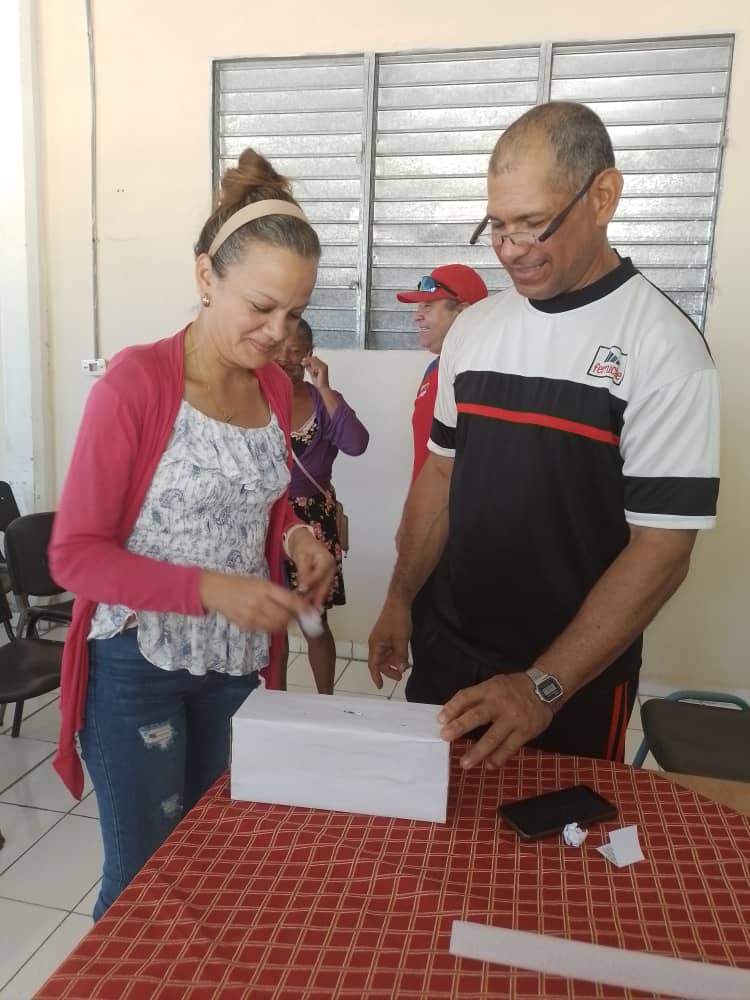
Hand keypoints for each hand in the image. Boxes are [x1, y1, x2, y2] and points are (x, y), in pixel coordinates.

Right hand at [199, 571, 311, 632]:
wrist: (215, 590)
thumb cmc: (240, 583)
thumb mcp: (260, 582)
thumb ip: (278, 593)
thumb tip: (298, 604)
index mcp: (264, 588)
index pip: (290, 601)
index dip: (303, 609)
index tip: (312, 612)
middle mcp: (259, 603)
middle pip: (285, 617)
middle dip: (294, 619)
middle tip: (298, 617)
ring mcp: (252, 616)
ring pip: (277, 627)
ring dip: (285, 625)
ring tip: (285, 620)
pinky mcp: (246, 625)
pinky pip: (266, 630)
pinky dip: (272, 628)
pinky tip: (271, 621)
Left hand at [286, 527, 335, 606]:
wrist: (304, 542)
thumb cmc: (304, 546)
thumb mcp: (301, 557)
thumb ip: (303, 572)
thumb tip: (303, 587)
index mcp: (327, 560)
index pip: (320, 575)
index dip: (311, 584)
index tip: (302, 592)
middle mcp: (331, 569)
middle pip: (324, 586)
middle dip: (315, 597)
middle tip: (306, 608)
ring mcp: (329, 574)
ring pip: (322, 589)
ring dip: (314, 599)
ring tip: (305, 608)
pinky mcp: (324, 579)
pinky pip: (319, 588)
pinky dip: (313, 595)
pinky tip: (306, 602)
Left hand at [302, 354, 329, 389]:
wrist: (322, 388)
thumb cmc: (318, 383)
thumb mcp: (312, 373)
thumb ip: (309, 368)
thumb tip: (305, 364)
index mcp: (322, 366)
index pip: (315, 359)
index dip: (308, 359)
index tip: (302, 361)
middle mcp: (324, 365)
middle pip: (315, 358)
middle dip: (307, 359)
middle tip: (301, 361)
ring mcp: (324, 366)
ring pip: (314, 360)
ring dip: (307, 361)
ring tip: (302, 363)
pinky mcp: (323, 369)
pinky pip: (315, 364)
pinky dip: (310, 365)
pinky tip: (306, 366)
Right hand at [368, 594, 411, 689]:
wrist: (399, 602)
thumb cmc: (397, 619)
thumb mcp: (401, 640)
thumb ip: (401, 656)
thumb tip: (401, 669)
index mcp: (375, 645)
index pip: (373, 665)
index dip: (376, 677)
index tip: (380, 686)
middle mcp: (376, 643)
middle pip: (379, 662)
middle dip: (388, 670)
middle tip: (400, 677)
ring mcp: (381, 639)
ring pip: (385, 656)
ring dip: (393, 663)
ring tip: (404, 667)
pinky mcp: (387, 636)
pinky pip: (389, 650)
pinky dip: (395, 655)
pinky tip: (403, 658)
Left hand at [437, 672, 554, 769]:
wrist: (546, 688)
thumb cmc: (514, 688)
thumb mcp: (495, 684)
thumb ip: (477, 698)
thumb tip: (454, 714)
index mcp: (491, 688)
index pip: (467, 696)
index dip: (453, 707)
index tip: (440, 720)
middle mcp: (501, 703)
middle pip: (477, 715)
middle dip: (460, 726)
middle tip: (445, 736)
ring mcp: (514, 719)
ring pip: (493, 737)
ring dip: (477, 751)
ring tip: (464, 763)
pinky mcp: (525, 732)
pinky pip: (509, 747)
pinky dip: (498, 758)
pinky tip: (489, 766)